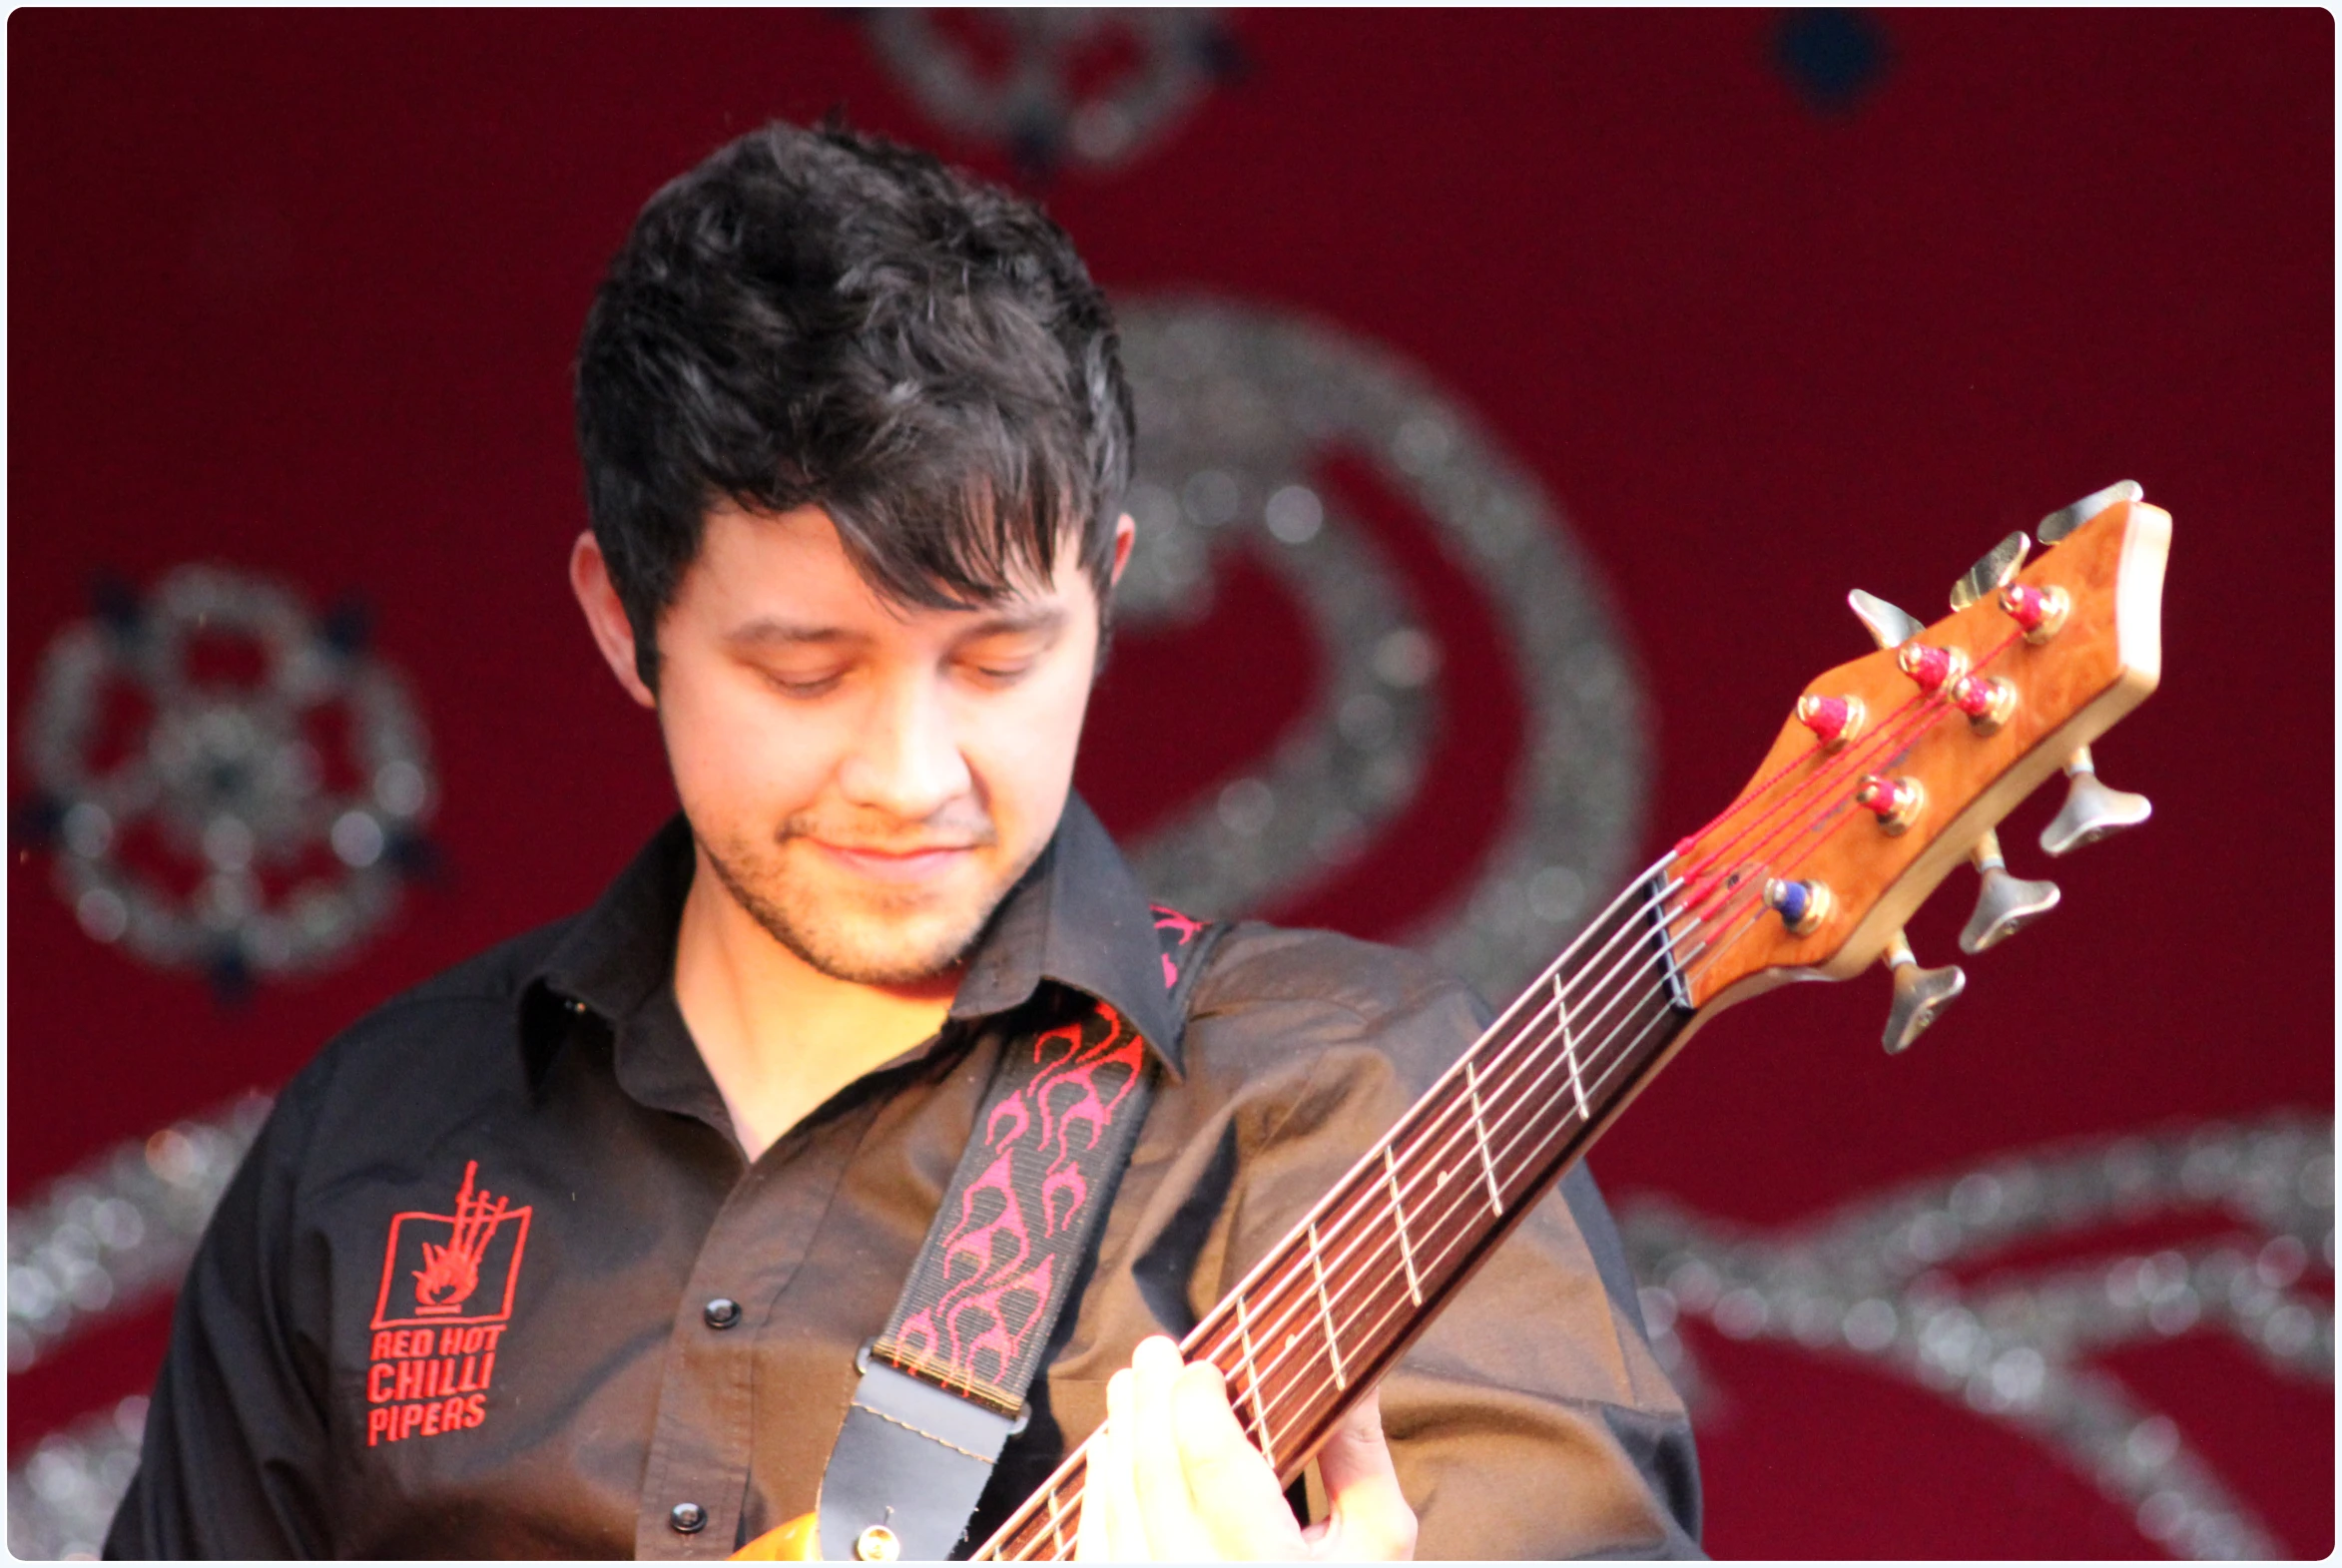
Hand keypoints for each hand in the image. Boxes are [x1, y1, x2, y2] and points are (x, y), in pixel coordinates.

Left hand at [1074, 1335, 1417, 1561]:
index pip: (1212, 1461)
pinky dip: (1099, 1493)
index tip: (1204, 1367)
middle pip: (1155, 1474)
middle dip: (1150, 1402)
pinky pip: (1099, 1546)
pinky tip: (1107, 1456)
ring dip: (1120, 1438)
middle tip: (1154, 1353)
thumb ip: (1359, 1459)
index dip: (1197, 1402)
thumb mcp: (1377, 1540)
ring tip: (1130, 1390)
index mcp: (1268, 1561)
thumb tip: (1354, 1376)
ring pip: (1117, 1507)